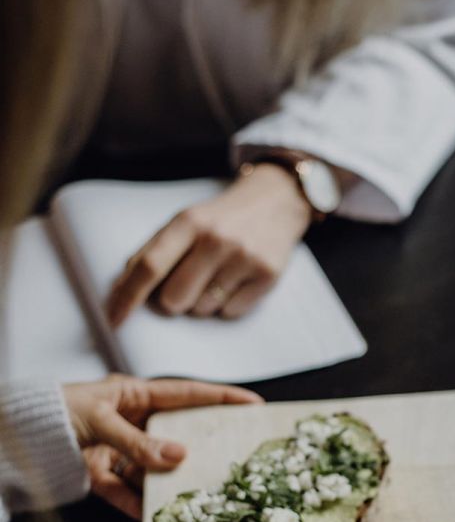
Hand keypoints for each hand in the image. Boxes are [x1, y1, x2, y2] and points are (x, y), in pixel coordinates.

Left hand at [63, 374, 261, 518]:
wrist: (8, 439)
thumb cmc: (51, 412)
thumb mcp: (98, 420)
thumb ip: (138, 442)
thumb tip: (178, 456)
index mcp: (133, 395)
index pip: (187, 394)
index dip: (221, 398)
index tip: (253, 404)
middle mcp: (130, 421)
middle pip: (175, 434)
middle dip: (200, 446)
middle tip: (233, 456)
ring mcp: (116, 449)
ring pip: (152, 468)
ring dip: (167, 483)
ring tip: (193, 497)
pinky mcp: (99, 474)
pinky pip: (125, 492)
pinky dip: (135, 506)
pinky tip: (148, 519)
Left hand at [106, 164, 311, 325]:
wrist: (276, 201)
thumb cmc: (220, 218)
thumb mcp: (185, 221)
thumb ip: (154, 251)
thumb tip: (122, 289)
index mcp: (188, 222)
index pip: (149, 266)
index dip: (126, 297)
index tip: (112, 321)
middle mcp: (216, 239)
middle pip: (173, 299)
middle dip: (173, 301)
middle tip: (187, 283)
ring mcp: (244, 258)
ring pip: (202, 310)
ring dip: (203, 302)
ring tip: (217, 276)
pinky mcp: (267, 275)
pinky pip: (230, 313)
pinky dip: (227, 304)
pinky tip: (236, 280)